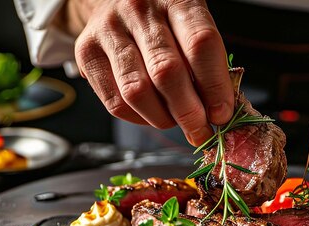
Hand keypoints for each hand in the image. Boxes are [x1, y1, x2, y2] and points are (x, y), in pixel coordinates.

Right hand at [58, 0, 233, 145]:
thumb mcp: (192, 25)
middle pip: (167, 72)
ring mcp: (109, 30)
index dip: (214, 86)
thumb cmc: (164, 18)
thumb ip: (206, 62)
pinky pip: (114, 101)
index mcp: (177, 0)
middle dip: (189, 113)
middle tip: (200, 130)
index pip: (200, 45)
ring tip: (176, 121)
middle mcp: (140, 10)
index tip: (222, 114)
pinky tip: (151, 114)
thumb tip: (217, 112)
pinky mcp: (86, 51)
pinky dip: (138, 118)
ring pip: (137, 91)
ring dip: (163, 118)